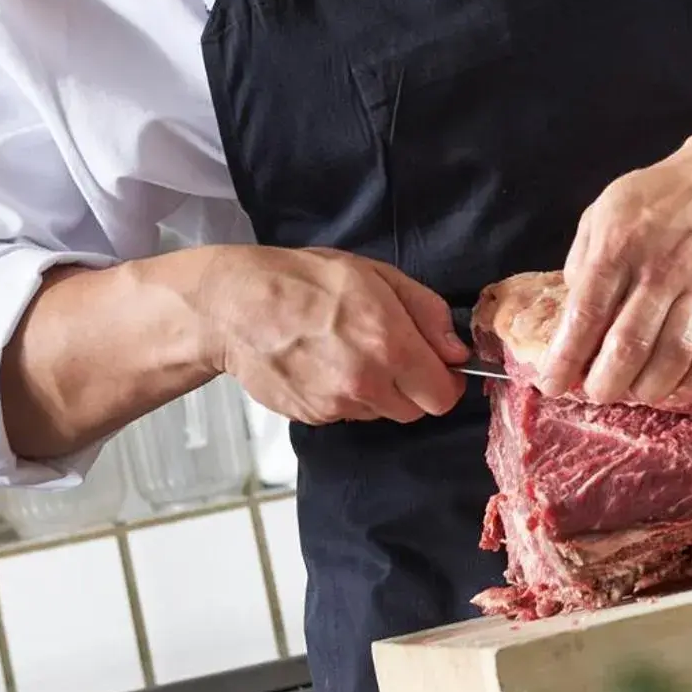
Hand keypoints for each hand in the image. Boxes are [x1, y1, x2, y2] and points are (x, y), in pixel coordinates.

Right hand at [196, 247, 466, 424]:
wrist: (235, 307)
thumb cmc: (307, 280)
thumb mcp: (377, 275)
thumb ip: (426, 312)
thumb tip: (456, 351)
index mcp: (391, 344)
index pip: (444, 396)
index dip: (446, 381)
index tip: (437, 364)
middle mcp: (367, 383)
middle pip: (416, 410)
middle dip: (414, 387)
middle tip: (393, 353)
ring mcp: (337, 406)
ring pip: (381, 413)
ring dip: (380, 391)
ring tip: (350, 352)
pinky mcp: (312, 417)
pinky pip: (348, 413)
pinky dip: (347, 396)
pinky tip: (325, 364)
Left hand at [537, 143, 691, 406]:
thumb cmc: (665, 194)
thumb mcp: (607, 209)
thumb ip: (585, 260)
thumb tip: (575, 316)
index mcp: (619, 246)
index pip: (586, 315)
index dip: (564, 358)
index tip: (550, 384)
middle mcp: (660, 271)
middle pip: (627, 347)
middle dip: (603, 384)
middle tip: (594, 391)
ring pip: (671, 359)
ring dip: (645, 389)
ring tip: (631, 390)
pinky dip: (691, 386)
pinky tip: (672, 390)